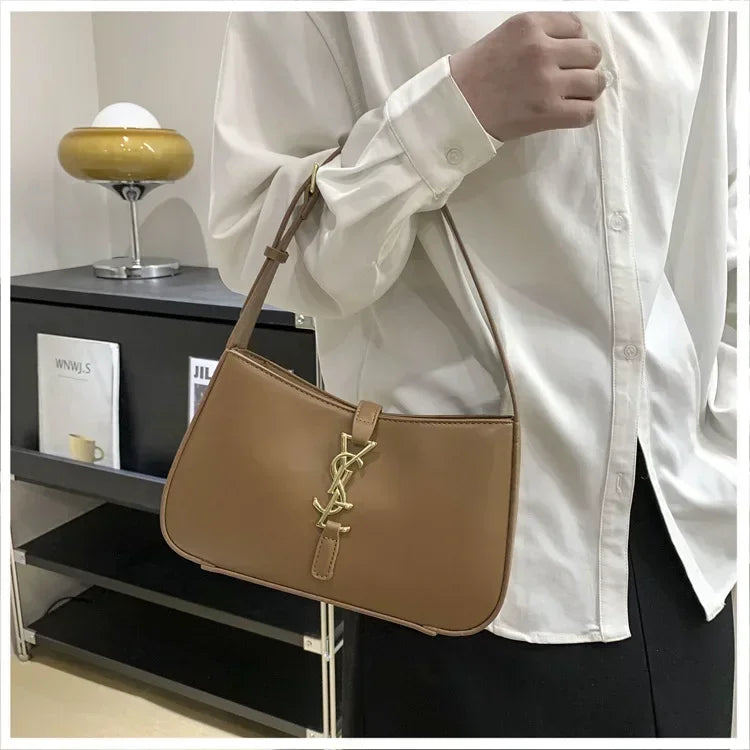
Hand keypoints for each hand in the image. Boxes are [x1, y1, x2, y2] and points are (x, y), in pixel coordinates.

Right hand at [449, 12, 605, 140]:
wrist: (454, 107)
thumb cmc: (475, 73)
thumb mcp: (506, 36)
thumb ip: (538, 34)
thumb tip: (574, 44)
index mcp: (530, 25)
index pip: (577, 27)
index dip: (573, 44)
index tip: (563, 58)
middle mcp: (541, 50)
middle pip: (591, 54)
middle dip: (584, 66)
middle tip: (570, 78)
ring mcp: (545, 82)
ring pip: (594, 83)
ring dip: (588, 91)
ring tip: (574, 97)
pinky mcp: (546, 112)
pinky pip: (586, 113)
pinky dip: (584, 114)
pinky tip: (571, 114)